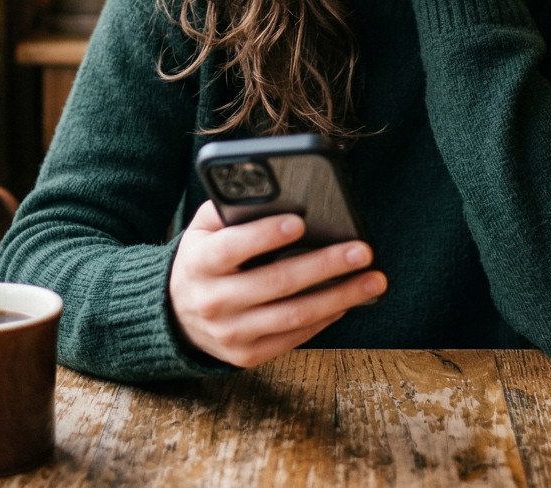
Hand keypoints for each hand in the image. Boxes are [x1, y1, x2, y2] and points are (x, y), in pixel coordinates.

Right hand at [168, 201, 386, 368]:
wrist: (177, 316)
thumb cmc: (203, 260)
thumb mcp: (203, 231)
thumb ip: (230, 209)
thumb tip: (275, 193)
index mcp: (199, 263)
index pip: (231, 248)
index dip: (264, 236)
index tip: (300, 222)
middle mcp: (212, 301)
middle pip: (275, 283)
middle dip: (323, 266)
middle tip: (361, 251)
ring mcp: (230, 333)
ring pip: (292, 315)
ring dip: (339, 297)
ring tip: (373, 281)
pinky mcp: (247, 356)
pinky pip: (294, 337)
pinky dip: (326, 318)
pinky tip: (349, 301)